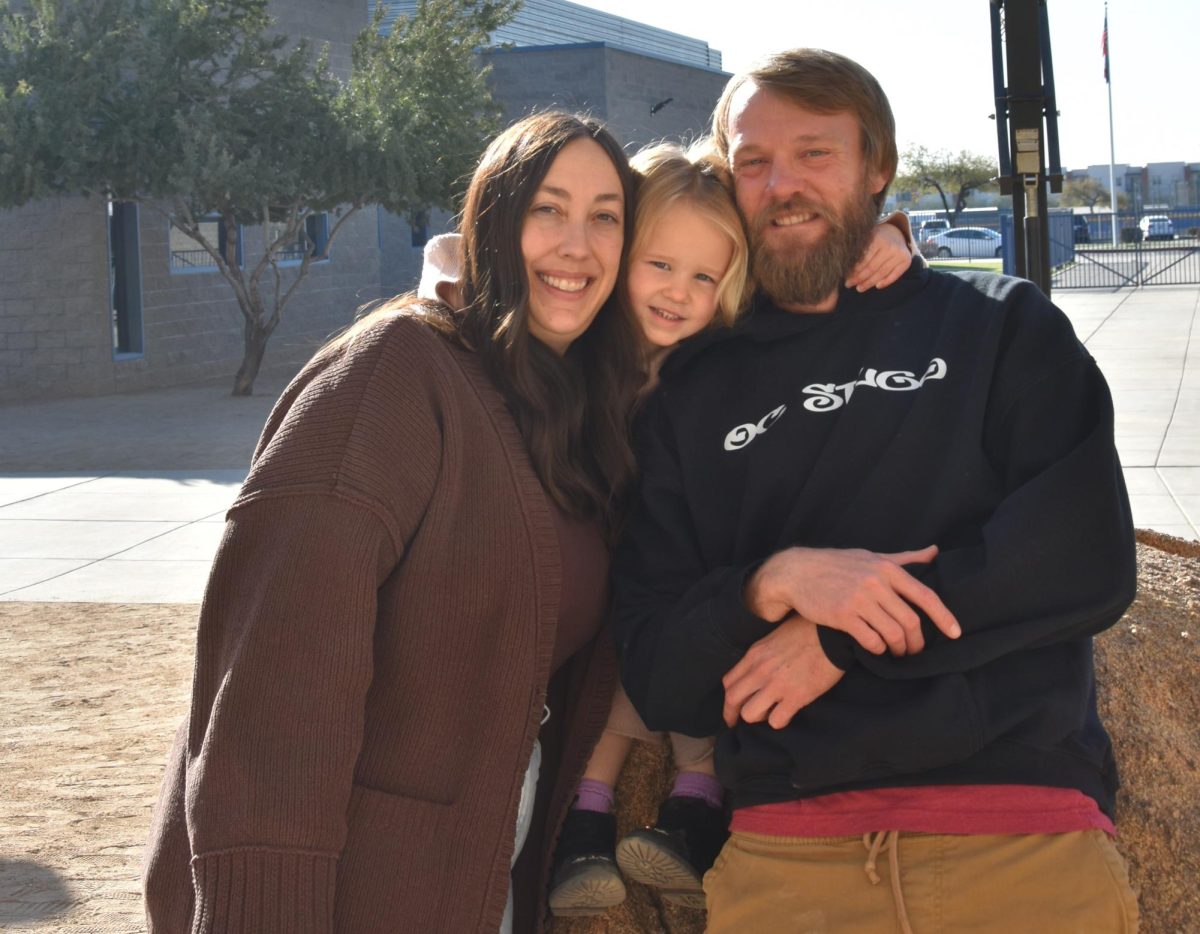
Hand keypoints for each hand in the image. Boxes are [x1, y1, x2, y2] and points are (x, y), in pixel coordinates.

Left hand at [722, 616, 843, 727]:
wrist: (833, 634)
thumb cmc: (807, 631)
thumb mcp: (774, 637)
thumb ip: (761, 655)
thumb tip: (755, 671)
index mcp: (754, 655)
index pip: (729, 682)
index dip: (727, 699)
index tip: (731, 708)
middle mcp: (761, 671)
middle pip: (732, 700)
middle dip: (732, 715)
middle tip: (738, 723)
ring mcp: (777, 685)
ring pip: (750, 714)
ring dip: (758, 717)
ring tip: (769, 713)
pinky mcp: (796, 697)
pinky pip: (776, 721)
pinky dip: (779, 721)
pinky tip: (786, 714)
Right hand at [744, 545, 960, 655]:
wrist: (797, 571)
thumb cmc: (837, 564)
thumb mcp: (871, 556)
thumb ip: (904, 558)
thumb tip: (934, 552)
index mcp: (886, 568)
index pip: (925, 596)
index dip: (944, 617)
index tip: (956, 634)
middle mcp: (875, 582)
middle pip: (910, 621)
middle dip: (917, 642)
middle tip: (914, 650)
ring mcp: (858, 599)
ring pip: (893, 634)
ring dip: (899, 649)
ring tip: (897, 652)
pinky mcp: (842, 615)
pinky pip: (870, 640)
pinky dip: (878, 649)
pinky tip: (875, 648)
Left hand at [845, 221, 910, 291]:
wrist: (895, 232)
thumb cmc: (875, 237)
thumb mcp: (865, 237)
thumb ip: (855, 248)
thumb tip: (839, 263)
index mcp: (877, 238)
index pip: (863, 259)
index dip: (854, 270)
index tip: (845, 277)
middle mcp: (890, 245)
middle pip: (872, 268)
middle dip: (859, 278)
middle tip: (849, 284)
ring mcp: (899, 253)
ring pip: (881, 273)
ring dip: (869, 283)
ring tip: (860, 288)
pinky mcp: (906, 260)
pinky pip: (894, 275)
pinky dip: (885, 282)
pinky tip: (877, 286)